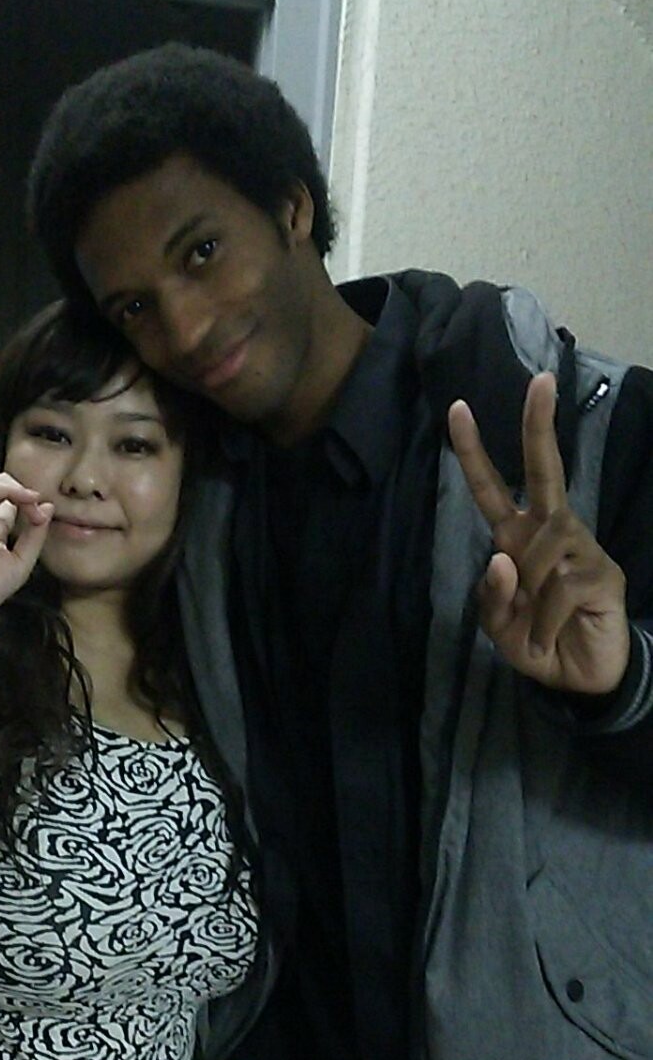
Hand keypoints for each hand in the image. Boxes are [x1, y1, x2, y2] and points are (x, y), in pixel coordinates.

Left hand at [448, 371, 628, 693]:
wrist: (581, 680)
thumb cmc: (538, 643)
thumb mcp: (498, 626)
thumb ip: (491, 595)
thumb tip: (501, 559)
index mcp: (518, 538)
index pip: (493, 488)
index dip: (474, 453)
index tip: (457, 408)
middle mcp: (551, 533)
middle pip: (546, 471)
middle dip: (538, 426)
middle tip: (540, 380)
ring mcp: (581, 550)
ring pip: (543, 546)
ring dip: (529, 589)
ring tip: (535, 624)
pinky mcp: (602, 574)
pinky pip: (561, 586)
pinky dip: (545, 618)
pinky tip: (549, 636)